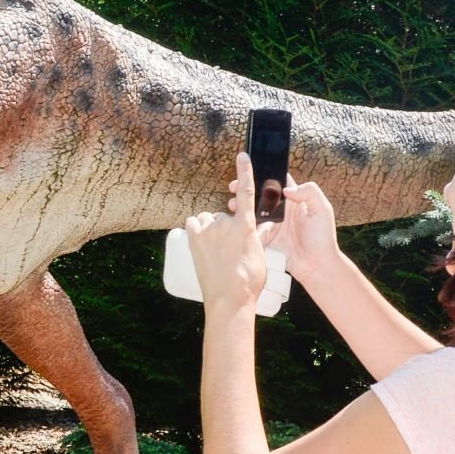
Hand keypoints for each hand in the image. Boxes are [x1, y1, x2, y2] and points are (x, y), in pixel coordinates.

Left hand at [188, 152, 269, 312]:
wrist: (229, 298)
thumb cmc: (249, 280)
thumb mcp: (260, 256)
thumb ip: (258, 237)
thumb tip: (261, 227)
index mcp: (247, 226)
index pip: (247, 192)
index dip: (245, 171)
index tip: (242, 155)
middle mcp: (227, 223)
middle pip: (224, 216)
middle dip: (225, 228)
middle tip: (228, 249)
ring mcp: (209, 230)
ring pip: (207, 220)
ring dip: (210, 229)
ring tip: (215, 250)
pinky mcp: (194, 238)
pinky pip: (193, 224)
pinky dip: (196, 230)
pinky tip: (201, 243)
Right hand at [239, 171, 339, 285]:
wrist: (316, 266)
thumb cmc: (323, 238)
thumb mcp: (322, 210)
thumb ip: (310, 193)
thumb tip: (286, 189)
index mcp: (294, 200)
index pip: (277, 183)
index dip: (264, 175)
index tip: (250, 172)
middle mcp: (281, 210)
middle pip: (260, 194)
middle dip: (246, 189)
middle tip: (234, 187)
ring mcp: (272, 224)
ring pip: (253, 210)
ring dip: (241, 205)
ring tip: (232, 204)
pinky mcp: (265, 237)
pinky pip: (251, 227)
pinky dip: (242, 223)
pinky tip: (235, 220)